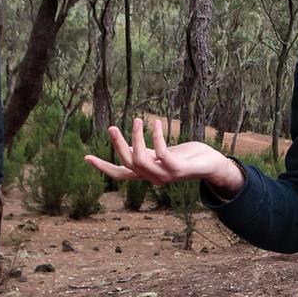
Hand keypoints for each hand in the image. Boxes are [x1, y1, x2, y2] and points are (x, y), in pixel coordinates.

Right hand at [85, 118, 246, 195]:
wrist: (211, 164)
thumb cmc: (185, 157)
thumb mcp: (161, 155)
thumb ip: (146, 153)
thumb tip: (129, 146)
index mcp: (146, 173)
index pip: (119, 174)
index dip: (103, 167)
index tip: (86, 157)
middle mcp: (153, 177)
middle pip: (127, 164)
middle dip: (117, 145)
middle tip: (112, 126)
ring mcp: (165, 176)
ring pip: (141, 160)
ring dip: (137, 138)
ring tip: (138, 119)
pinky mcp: (178, 170)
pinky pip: (162, 154)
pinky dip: (156, 137)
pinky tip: (155, 123)